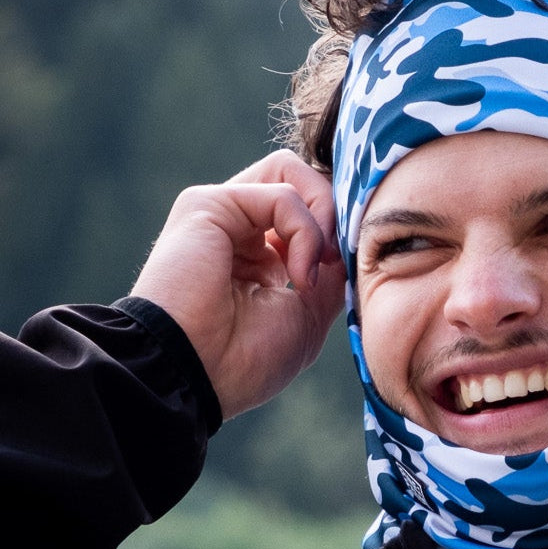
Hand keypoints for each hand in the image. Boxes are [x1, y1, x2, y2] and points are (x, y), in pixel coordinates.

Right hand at [131, 151, 347, 418]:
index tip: (350, 271)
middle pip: (302, 181)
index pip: (310, 211)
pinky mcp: (208, 204)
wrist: (197, 374)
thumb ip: (329, 270)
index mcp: (259, 258)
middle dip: (335, 213)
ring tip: (321, 264)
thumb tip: (347, 235)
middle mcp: (238, 230)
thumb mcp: (309, 315)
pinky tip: (300, 273)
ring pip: (293, 174)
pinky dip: (306, 230)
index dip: (340, 231)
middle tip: (338, 260)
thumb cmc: (247, 360)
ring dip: (324, 218)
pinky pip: (282, 194)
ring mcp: (222, 213)